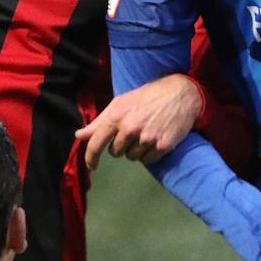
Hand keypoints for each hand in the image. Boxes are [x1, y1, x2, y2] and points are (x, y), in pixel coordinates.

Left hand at [74, 73, 201, 169]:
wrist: (180, 94)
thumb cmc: (147, 96)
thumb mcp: (120, 103)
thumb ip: (99, 122)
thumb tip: (79, 135)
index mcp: (117, 116)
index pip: (96, 143)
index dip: (91, 157)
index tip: (92, 166)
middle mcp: (130, 128)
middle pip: (116, 153)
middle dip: (121, 145)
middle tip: (133, 131)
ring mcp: (147, 138)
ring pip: (132, 158)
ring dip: (136, 150)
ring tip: (145, 133)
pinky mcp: (162, 146)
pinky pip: (147, 160)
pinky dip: (149, 154)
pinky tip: (155, 139)